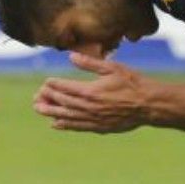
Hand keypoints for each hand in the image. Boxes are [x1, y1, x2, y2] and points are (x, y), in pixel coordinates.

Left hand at [32, 52, 150, 133]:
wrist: (148, 104)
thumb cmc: (132, 83)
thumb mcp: (112, 67)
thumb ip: (90, 63)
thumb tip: (71, 56)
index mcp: (90, 91)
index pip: (65, 88)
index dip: (53, 85)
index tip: (46, 82)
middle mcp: (88, 107)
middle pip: (62, 102)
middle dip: (47, 98)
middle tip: (36, 97)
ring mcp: (93, 119)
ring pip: (66, 116)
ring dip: (51, 113)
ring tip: (38, 110)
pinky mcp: (99, 127)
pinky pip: (77, 127)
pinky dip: (65, 125)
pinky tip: (55, 124)